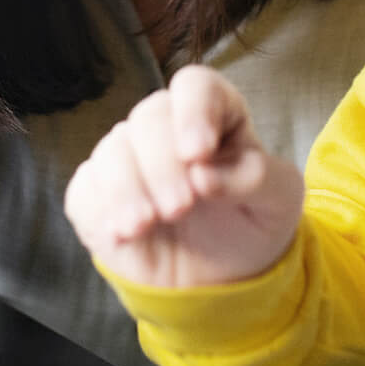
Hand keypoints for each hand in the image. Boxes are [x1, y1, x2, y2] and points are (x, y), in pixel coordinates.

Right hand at [64, 64, 304, 287]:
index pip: (196, 86)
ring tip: (145, 227)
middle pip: (149, 118)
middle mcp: (165, 127)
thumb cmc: (251, 226)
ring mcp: (127, 158)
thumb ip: (255, 178)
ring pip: (112, 151)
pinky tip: (122, 237)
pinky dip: (101, 212)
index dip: (193, 112)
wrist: (219, 279)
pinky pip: (86, 190)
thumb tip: (204, 176)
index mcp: (215, 114)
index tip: (198, 153)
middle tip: (180, 208)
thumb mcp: (278, 201)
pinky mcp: (97, 193)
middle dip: (162, 165)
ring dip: (127, 190)